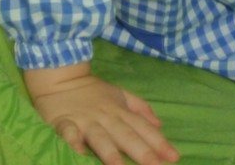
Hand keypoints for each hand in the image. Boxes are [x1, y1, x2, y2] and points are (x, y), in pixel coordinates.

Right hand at [24, 64, 179, 164]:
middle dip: (142, 153)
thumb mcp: (120, 94)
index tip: (174, 157)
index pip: (143, 128)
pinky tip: (78, 152)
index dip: (159, 143)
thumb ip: (140, 108)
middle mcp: (106, 117)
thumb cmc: (92, 91)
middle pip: (127, 136)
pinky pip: (69, 132)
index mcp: (120, 111)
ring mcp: (85, 120)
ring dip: (111, 153)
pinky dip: (73, 141)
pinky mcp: (64, 121)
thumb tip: (160, 125)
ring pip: (100, 138)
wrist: (60, 76)